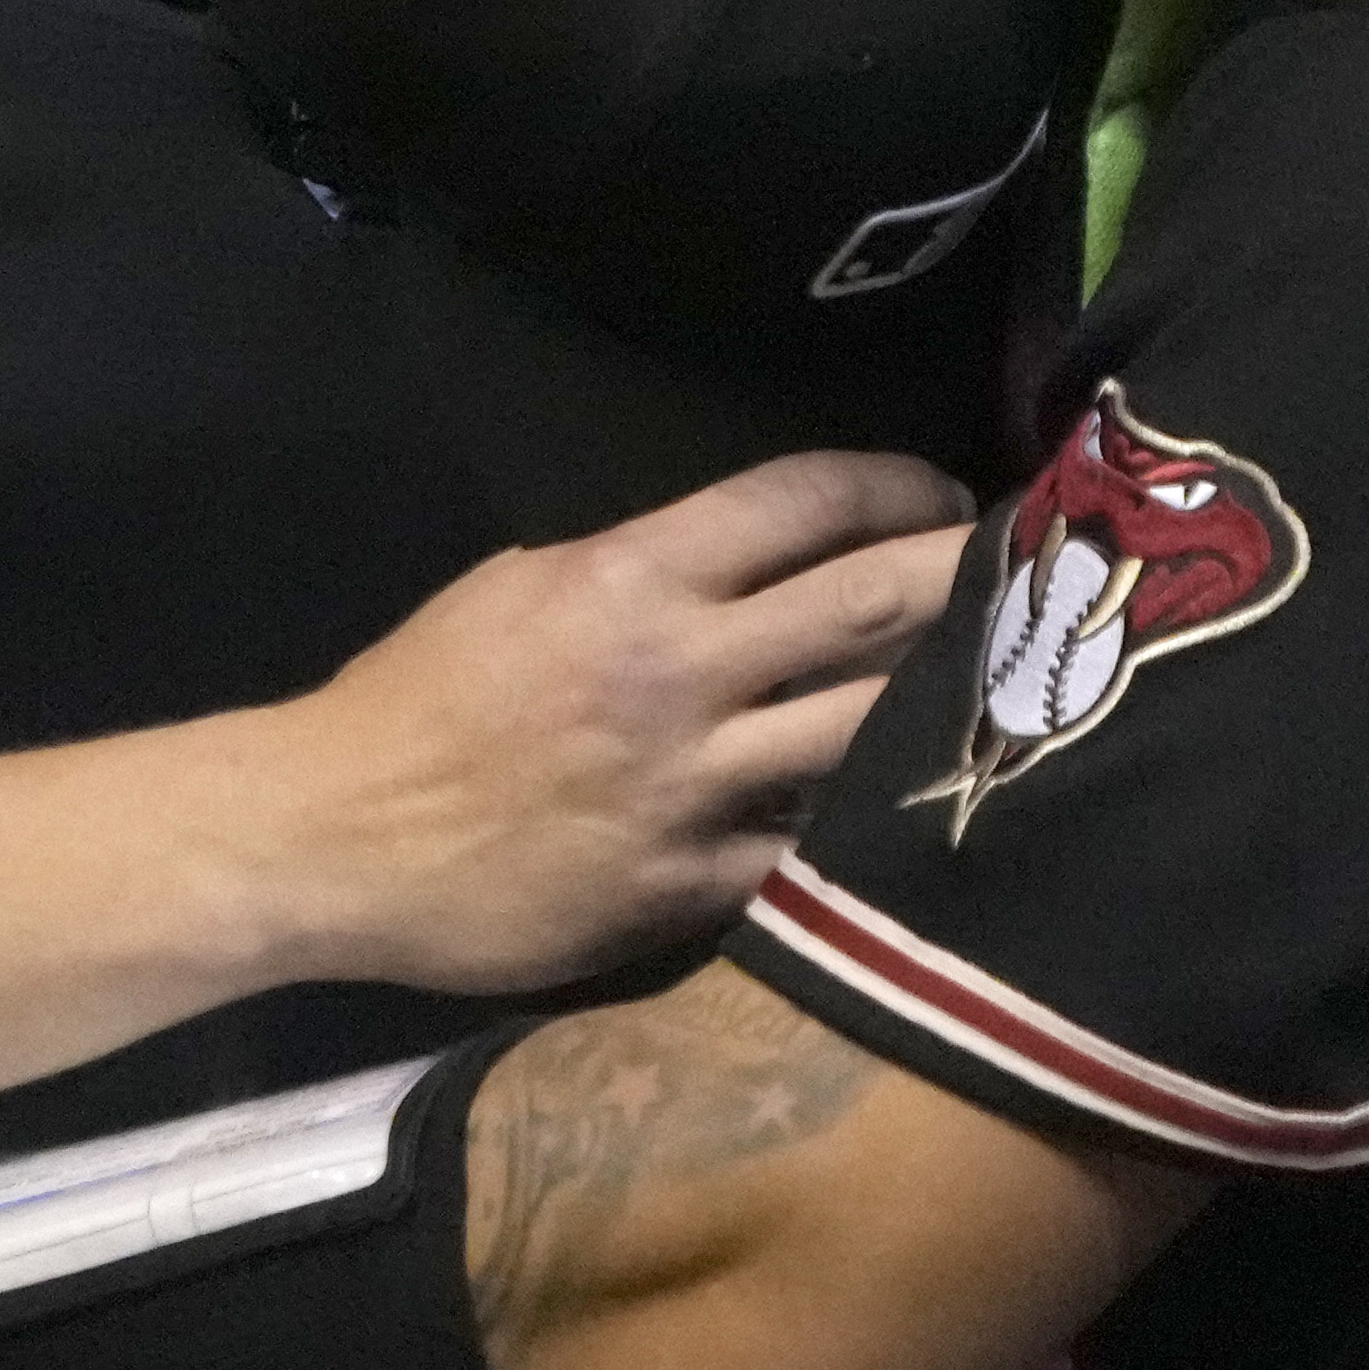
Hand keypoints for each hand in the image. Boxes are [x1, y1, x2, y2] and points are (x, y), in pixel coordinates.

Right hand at [245, 454, 971, 992]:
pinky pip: (812, 847)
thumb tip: (744, 564)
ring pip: (866, 726)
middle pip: (869, 602)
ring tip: (1016, 684)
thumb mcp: (519, 587)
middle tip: (1034, 571)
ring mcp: (689, 785)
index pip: (801, 503)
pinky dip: (875, 824)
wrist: (334, 840)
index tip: (939, 492)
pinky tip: (930, 809)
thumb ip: (638, 571)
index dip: (894, 484)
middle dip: (967, 574)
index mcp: (629, 579)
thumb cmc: (417, 700)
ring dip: (951, 698)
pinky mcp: (686, 884)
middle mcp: (676, 672)